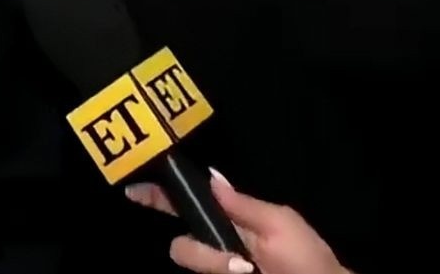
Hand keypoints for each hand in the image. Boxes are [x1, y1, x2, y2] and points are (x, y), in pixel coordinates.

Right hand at [125, 169, 348, 273]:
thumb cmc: (307, 259)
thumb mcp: (278, 223)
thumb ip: (241, 204)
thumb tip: (209, 174)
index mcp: (233, 223)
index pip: (191, 206)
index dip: (161, 197)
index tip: (132, 188)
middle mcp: (220, 249)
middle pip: (183, 244)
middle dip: (203, 252)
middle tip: (240, 264)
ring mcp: (219, 271)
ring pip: (192, 261)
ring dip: (216, 265)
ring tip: (249, 271)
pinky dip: (218, 270)